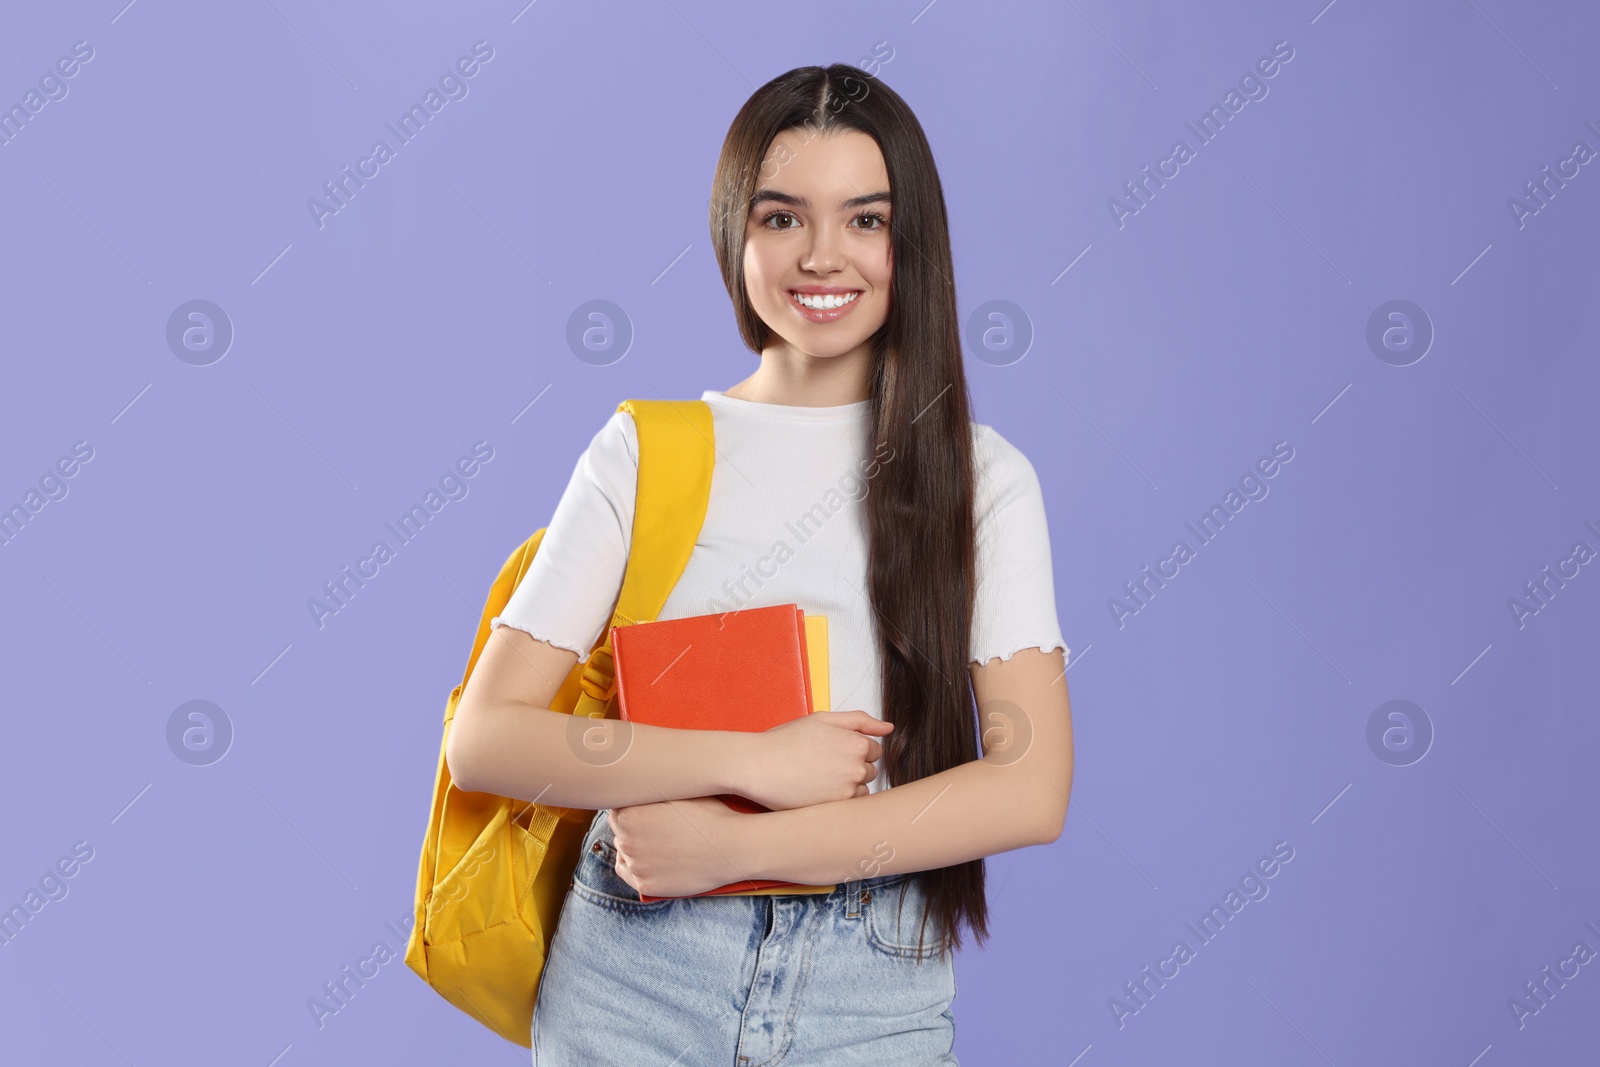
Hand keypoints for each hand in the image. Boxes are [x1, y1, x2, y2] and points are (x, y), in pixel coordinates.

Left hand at [608, 797, 752, 897]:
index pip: (616, 810)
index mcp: (629, 813)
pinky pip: (630, 875)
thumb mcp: (678, 790)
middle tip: (651, 827)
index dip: (631, 809)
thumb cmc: (710, 813)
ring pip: (624, 853)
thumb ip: (651, 789)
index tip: (643, 811)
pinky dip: (637, 869)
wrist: (732, 846)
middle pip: (619, 832)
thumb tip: (638, 784)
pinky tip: (647, 862)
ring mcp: (636, 865)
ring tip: (654, 844)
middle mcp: (626, 840)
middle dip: (632, 829)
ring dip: (634, 849)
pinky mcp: (647, 885)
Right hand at [732, 710, 892, 810]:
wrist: (758, 765)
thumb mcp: (823, 719)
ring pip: (862, 789)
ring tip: (821, 779)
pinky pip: (850, 806)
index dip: (854, 748)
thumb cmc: (786, 740)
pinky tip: (820, 792)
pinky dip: (840, 800)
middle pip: (870, 770)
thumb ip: (860, 720)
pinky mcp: (834, 810)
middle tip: (824, 763)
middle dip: (853, 767)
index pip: (874, 750)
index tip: (834, 750)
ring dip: (849, 785)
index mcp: (856, 744)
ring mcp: (847, 792)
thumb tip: (888, 727)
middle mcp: (856, 769)